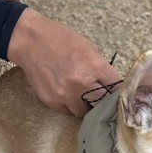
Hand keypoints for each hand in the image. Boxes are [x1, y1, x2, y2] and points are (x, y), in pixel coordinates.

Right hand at [6, 8, 122, 116]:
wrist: (29, 40)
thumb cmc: (61, 40)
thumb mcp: (89, 49)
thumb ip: (102, 69)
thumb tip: (113, 86)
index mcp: (94, 67)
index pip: (118, 90)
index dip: (122, 94)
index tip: (122, 96)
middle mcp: (81, 84)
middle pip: (104, 106)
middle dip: (105, 102)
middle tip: (103, 97)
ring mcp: (65, 95)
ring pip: (86, 112)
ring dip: (87, 106)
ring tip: (83, 94)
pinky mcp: (52, 102)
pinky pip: (69, 111)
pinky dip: (72, 105)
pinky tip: (69, 93)